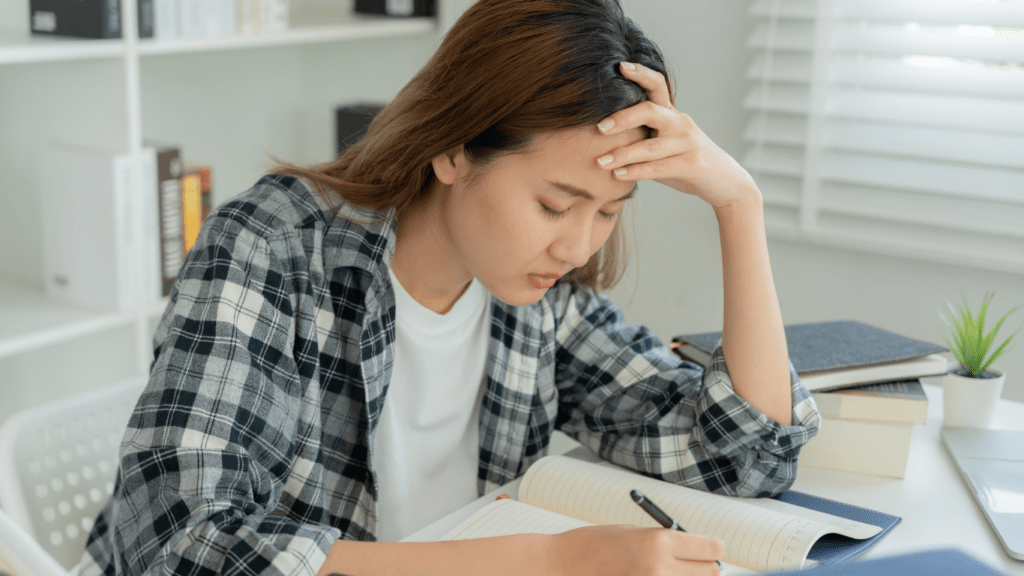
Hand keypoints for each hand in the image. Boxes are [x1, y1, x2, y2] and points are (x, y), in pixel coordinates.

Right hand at [547, 524, 724, 575]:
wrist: (561, 567)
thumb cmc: (593, 545)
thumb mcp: (632, 533)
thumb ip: (665, 542)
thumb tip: (699, 554)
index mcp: (659, 541)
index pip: (712, 549)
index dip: (712, 549)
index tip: (710, 550)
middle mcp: (661, 567)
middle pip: (709, 573)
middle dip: (702, 568)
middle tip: (687, 565)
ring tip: (664, 572)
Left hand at [596, 62, 760, 209]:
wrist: (725, 182)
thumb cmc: (686, 162)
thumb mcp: (666, 144)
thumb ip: (643, 138)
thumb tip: (604, 138)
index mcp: (672, 115)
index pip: (657, 86)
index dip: (640, 74)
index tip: (620, 66)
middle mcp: (680, 123)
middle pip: (649, 111)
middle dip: (622, 118)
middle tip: (600, 127)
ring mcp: (687, 143)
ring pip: (650, 146)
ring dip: (622, 154)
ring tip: (600, 161)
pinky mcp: (692, 164)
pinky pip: (658, 167)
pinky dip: (635, 171)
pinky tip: (617, 174)